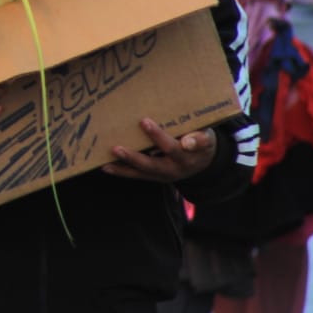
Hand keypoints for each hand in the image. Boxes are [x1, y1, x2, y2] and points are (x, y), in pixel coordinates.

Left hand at [102, 119, 216, 181]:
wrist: (203, 163)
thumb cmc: (201, 140)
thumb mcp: (206, 135)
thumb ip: (199, 136)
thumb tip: (188, 138)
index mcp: (194, 153)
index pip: (193, 146)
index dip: (191, 143)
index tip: (186, 141)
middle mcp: (180, 166)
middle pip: (159, 162)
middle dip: (137, 156)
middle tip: (120, 147)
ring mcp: (167, 174)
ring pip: (145, 170)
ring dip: (126, 163)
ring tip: (111, 153)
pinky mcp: (156, 177)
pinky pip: (138, 175)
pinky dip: (122, 170)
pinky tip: (106, 166)